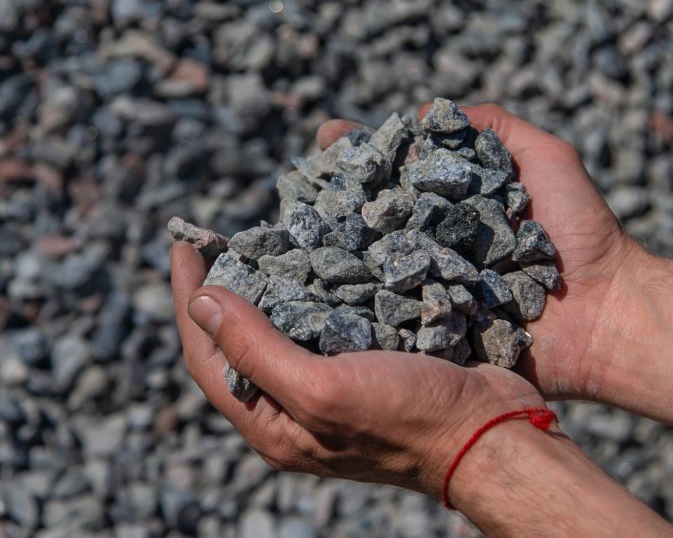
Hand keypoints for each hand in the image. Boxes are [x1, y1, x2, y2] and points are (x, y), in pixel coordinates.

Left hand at [171, 243, 672, 534]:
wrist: (489, 433)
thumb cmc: (406, 417)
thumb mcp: (321, 387)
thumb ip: (255, 348)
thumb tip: (200, 301)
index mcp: (271, 425)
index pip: (204, 357)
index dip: (186, 301)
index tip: (183, 245)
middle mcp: (294, 409)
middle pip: (237, 343)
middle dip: (222, 291)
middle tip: (218, 239)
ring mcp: (332, 387)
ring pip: (282, 328)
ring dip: (268, 285)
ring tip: (262, 238)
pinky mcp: (367, 365)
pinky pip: (325, 322)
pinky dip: (314, 288)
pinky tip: (318, 257)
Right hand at [318, 104, 644, 400]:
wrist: (606, 312)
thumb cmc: (580, 230)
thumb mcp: (545, 157)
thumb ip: (493, 128)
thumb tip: (419, 117)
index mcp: (456, 203)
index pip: (398, 170)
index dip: (361, 152)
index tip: (328, 136)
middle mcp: (435, 243)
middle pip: (373, 215)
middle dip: (332, 198)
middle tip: (294, 185)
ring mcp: (432, 288)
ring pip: (371, 266)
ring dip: (331, 251)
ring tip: (292, 232)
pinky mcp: (434, 331)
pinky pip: (389, 318)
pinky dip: (353, 308)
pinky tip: (313, 292)